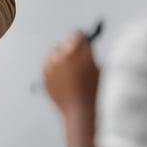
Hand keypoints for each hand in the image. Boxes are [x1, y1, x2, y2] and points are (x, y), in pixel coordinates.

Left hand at [43, 32, 98, 146]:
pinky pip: (48, 66)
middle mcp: (62, 56)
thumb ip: (91, 55)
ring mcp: (51, 66)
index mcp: (79, 51)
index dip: (82, 39)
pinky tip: (63, 76)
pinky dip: (54, 68)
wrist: (82, 112)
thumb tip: (87, 46)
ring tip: (71, 69)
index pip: (77, 35)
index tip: (84, 42)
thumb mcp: (101, 69)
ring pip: (54, 53)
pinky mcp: (45, 76)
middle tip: (79, 56)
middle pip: (65, 43)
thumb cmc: (97, 92)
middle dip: (72, 48)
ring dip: (61, 57)